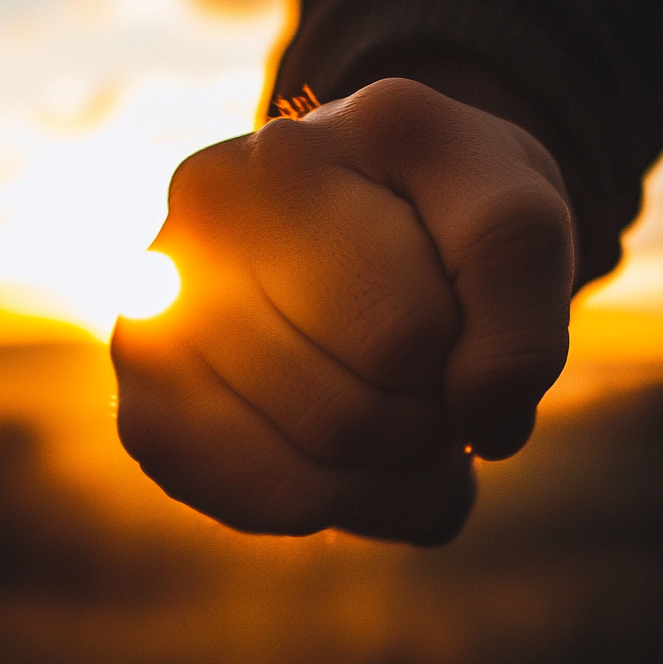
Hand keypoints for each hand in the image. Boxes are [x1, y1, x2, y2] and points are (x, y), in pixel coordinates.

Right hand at [111, 78, 574, 544]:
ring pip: (314, 470)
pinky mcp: (147, 411)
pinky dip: (343, 501)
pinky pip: (264, 502)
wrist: (369, 224)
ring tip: (405, 404)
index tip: (475, 316)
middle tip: (437, 368)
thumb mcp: (515, 208)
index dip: (481, 354)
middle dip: (432, 414)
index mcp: (287, 160)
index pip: (403, 332)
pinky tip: (359, 451)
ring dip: (400, 468)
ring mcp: (153, 320)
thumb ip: (515, 279)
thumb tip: (480, 421)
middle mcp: (195, 241)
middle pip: (354, 414)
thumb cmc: (440, 218)